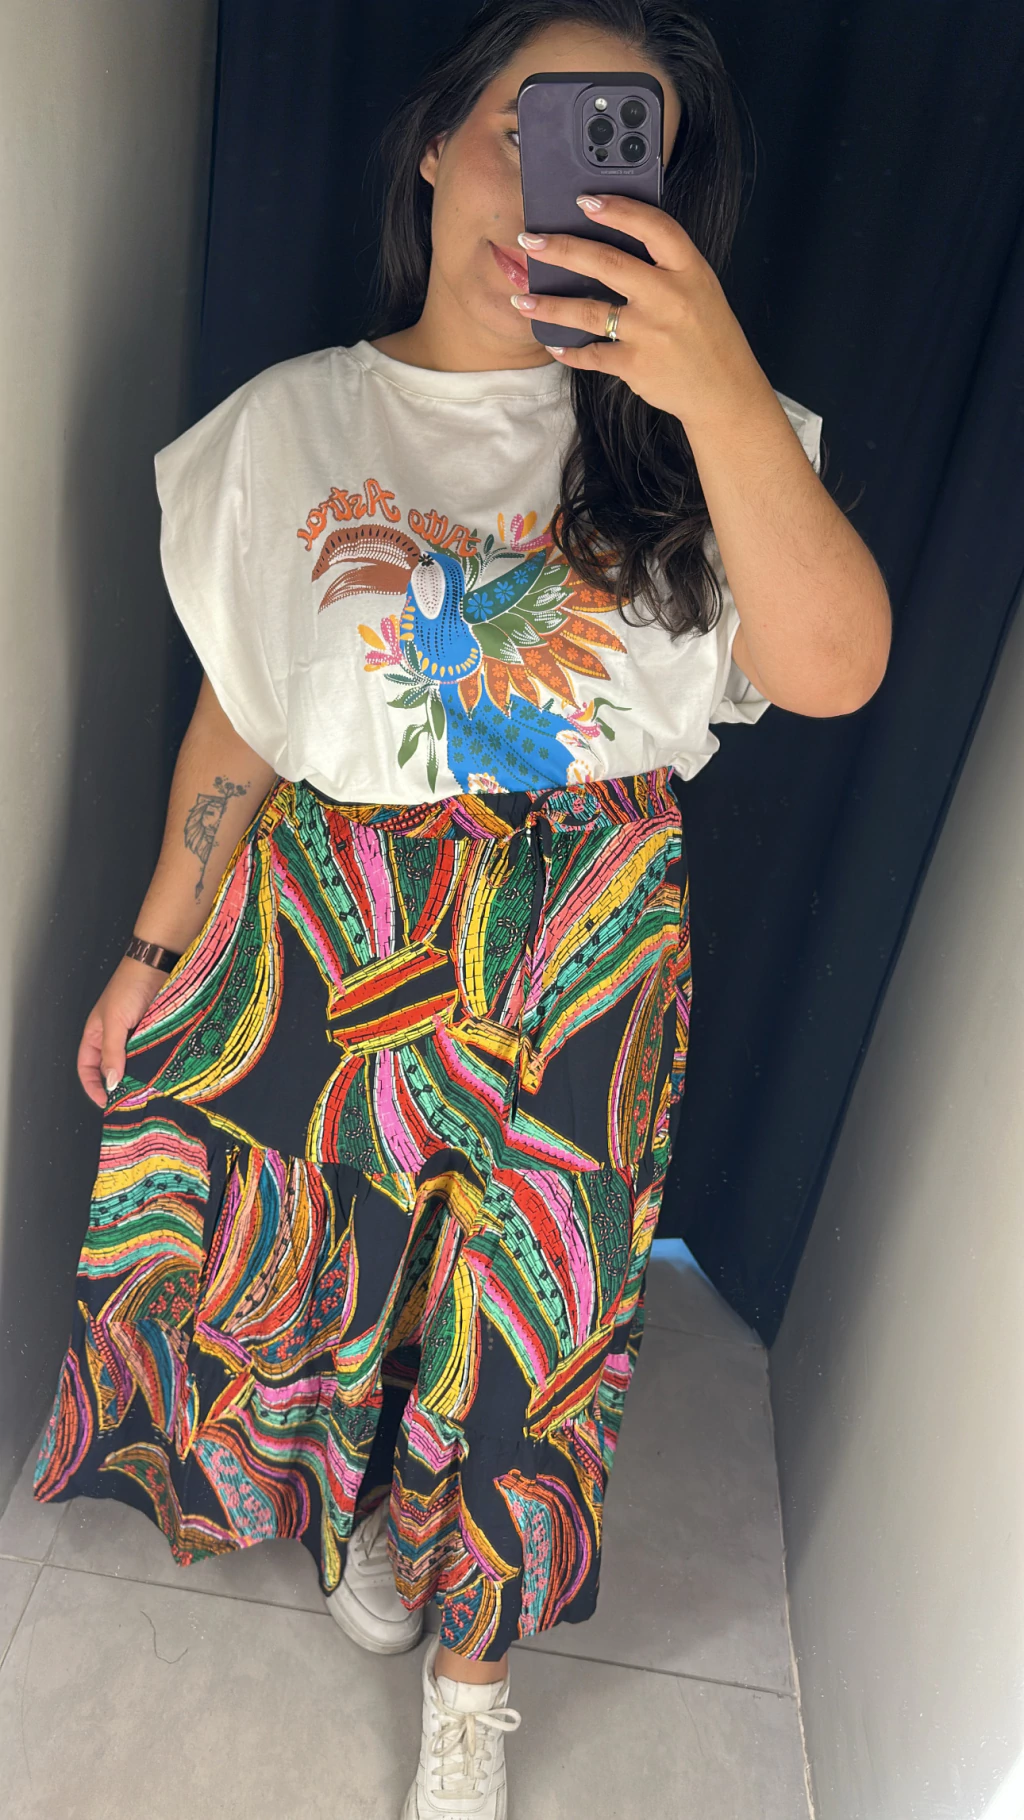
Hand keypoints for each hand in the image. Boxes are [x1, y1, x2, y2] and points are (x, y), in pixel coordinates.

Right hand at [77, 956, 170, 1107]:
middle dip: (118, 1085)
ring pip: (133, 1063)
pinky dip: (153, 1064)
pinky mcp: (153, 1032)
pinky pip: (150, 1054)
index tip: (105, 1101)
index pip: (87, 1067)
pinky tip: (159, 1072)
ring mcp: (135, 1035)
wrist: (157, 964)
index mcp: (95, 1034)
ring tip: (146, 1090)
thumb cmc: (129, 985)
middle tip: (129, 1100)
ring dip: (138, 1076)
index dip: (93, 1086)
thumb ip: (112, 1052)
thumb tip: (110, 1082)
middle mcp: (114, 1037)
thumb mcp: (114, 1021)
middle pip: (111, 1069)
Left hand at [512, 193, 773, 432]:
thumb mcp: (700, 288)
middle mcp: (669, 297)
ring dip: (550, 305)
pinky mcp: (635, 366)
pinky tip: (553, 342)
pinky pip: (592, 354)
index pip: (653, 227)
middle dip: (563, 249)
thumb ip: (665, 266)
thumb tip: (612, 240)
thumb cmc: (708, 335)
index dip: (619, 210)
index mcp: (689, 269)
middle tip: (530, 240)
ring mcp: (650, 333)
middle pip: (608, 263)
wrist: (725, 392)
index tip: (585, 200)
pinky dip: (569, 351)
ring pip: (588, 311)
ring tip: (521, 299)